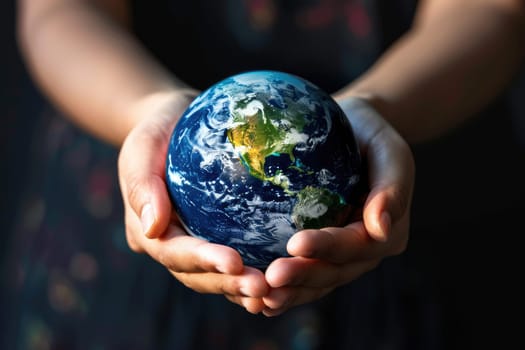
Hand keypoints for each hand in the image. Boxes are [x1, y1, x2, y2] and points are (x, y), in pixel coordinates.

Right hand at [117, 90, 269, 313]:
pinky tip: (280, 277)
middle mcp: (169, 246)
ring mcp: (192, 245)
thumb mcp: (142, 147)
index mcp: (147, 230)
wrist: (174, 125)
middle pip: (196, 275)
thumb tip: (154, 228)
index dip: (203, 261)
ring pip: (215, 276)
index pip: (173, 253)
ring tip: (273, 291)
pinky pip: (236, 258)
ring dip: (241, 286)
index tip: (236, 262)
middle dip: (228, 284)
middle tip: (263, 287)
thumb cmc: (157, 131)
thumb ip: (143, 185)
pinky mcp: (213, 237)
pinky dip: (252, 271)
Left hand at [262, 97, 414, 315]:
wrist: (354, 133)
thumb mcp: (390, 153)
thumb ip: (392, 189)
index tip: (295, 244)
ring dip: (290, 292)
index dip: (326, 248)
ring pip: (317, 282)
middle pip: (334, 272)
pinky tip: (258, 300)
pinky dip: (285, 289)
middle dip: (303, 278)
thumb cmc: (372, 137)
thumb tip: (381, 229)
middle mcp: (366, 252)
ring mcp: (343, 257)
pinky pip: (304, 274)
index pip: (355, 245)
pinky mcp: (321, 253)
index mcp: (387, 233)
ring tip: (260, 299)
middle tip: (270, 279)